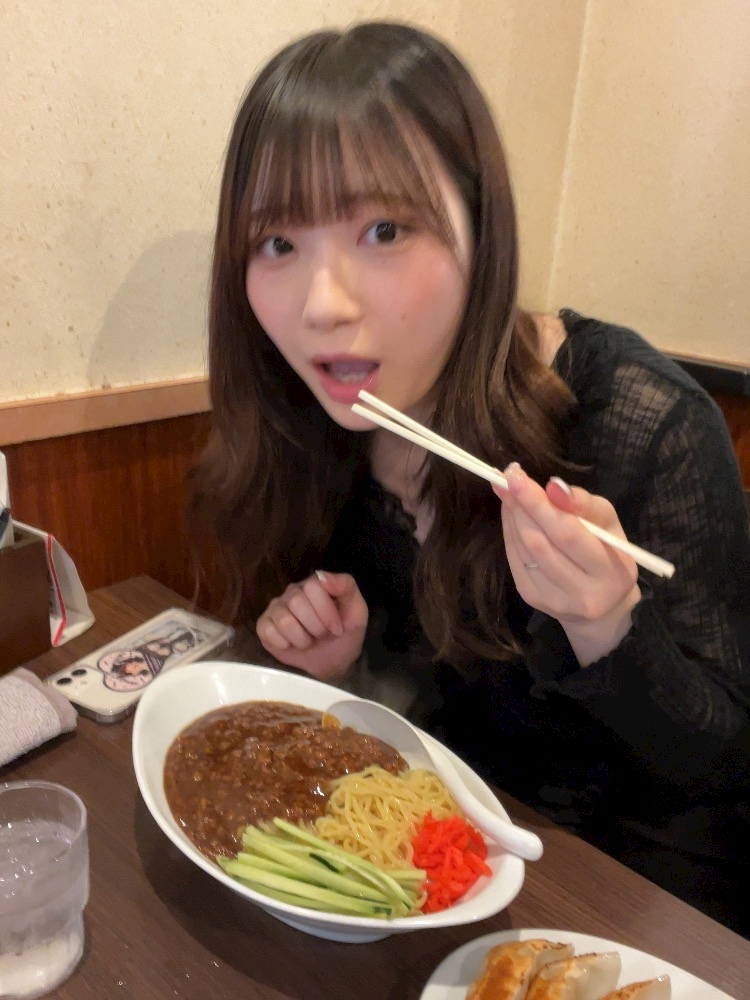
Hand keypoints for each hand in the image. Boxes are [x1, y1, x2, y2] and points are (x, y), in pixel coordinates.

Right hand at [255, 571, 367, 680]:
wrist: (332, 661)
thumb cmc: (344, 634)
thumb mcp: (356, 611)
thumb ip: (345, 586)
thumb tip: (322, 576)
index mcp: (314, 584)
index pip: (312, 586)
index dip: (326, 611)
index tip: (336, 628)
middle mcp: (292, 592)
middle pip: (296, 602)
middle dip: (315, 627)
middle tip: (322, 636)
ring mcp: (276, 608)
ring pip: (284, 620)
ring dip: (301, 638)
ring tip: (309, 641)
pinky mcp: (264, 625)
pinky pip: (268, 631)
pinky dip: (284, 644)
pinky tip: (292, 644)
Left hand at [494, 463, 639, 665]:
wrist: (604, 603)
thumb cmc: (608, 551)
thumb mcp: (608, 521)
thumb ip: (584, 504)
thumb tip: (552, 487)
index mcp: (611, 571)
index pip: (568, 533)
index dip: (539, 503)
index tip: (517, 475)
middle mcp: (583, 593)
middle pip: (540, 542)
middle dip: (521, 505)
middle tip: (509, 477)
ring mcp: (555, 600)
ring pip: (524, 550)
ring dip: (512, 516)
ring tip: (510, 493)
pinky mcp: (533, 600)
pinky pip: (515, 560)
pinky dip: (510, 532)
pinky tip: (512, 515)